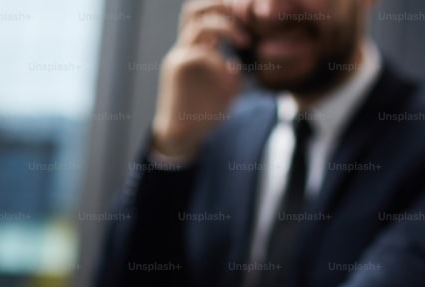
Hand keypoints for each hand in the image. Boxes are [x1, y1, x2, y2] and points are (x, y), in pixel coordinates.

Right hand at [151, 0, 248, 159]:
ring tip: (245, 41)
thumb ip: (233, 73)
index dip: (223, 9)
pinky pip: (201, 55)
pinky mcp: (177, 69)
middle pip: (193, 11)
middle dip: (217, 5)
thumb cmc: (204, 113)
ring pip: (198, 27)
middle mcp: (184, 49)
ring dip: (225, 28)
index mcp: (195, 50)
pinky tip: (230, 75)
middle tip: (242, 10)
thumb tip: (238, 65)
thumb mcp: (226, 89)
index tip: (247, 14)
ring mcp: (179, 57)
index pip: (203, 17)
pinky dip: (220, 62)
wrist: (182, 136)